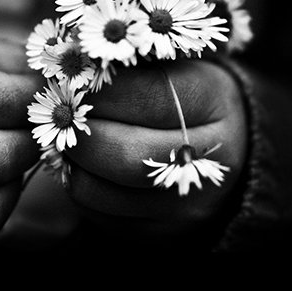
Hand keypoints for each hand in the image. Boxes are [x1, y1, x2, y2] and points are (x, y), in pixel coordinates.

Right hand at [0, 27, 41, 239]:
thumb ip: (3, 57)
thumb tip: (57, 81)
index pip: (3, 101)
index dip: (41, 98)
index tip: (49, 91)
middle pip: (2, 155)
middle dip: (35, 137)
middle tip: (37, 119)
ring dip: (20, 171)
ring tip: (13, 142)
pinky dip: (1, 201)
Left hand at [63, 58, 247, 236]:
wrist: (231, 144)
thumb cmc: (186, 89)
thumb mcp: (175, 62)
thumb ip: (131, 60)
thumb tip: (73, 57)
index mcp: (213, 104)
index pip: (148, 97)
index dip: (101, 88)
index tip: (72, 76)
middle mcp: (206, 164)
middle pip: (125, 154)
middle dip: (79, 129)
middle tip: (60, 108)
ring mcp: (184, 206)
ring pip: (101, 191)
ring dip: (70, 159)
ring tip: (66, 132)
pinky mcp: (159, 233)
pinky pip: (97, 213)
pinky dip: (79, 183)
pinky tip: (83, 159)